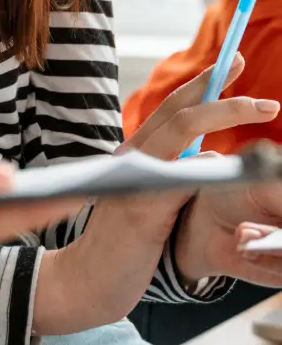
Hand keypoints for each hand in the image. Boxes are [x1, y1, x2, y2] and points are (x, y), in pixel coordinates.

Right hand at [33, 54, 278, 334]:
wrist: (84, 282)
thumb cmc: (122, 246)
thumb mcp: (152, 203)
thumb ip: (175, 176)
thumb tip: (209, 156)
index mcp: (135, 154)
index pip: (172, 108)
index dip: (203, 83)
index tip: (234, 62)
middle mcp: (131, 157)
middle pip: (178, 109)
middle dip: (221, 90)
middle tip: (252, 75)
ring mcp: (134, 179)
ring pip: (181, 129)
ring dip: (224, 113)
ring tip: (260, 108)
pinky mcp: (140, 209)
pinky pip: (178, 176)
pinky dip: (205, 163)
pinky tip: (226, 160)